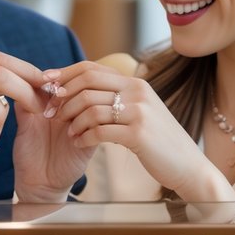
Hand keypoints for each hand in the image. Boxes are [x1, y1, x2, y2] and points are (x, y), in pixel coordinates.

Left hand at [47, 61, 228, 200]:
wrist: (188, 166)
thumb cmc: (159, 142)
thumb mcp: (141, 112)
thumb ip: (118, 99)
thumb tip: (84, 90)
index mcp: (136, 83)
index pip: (92, 68)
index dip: (64, 74)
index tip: (45, 82)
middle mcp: (138, 92)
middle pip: (87, 82)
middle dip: (63, 96)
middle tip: (50, 111)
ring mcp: (139, 112)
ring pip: (90, 107)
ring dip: (72, 120)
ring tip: (67, 131)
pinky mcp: (138, 134)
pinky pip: (98, 131)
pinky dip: (82, 137)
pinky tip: (78, 143)